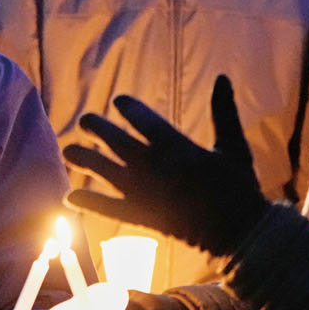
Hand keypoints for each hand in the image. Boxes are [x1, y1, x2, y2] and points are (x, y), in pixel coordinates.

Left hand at [63, 75, 269, 256]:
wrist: (240, 232)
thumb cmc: (238, 186)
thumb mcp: (233, 145)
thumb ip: (223, 111)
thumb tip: (223, 77)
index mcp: (175, 145)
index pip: (141, 117)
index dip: (126, 106)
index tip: (118, 101)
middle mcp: (153, 165)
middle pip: (113, 139)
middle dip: (95, 127)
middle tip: (85, 122)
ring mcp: (144, 191)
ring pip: (103, 170)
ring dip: (83, 158)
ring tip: (69, 150)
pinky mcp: (141, 215)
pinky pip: (108, 207)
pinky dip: (88, 202)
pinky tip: (70, 197)